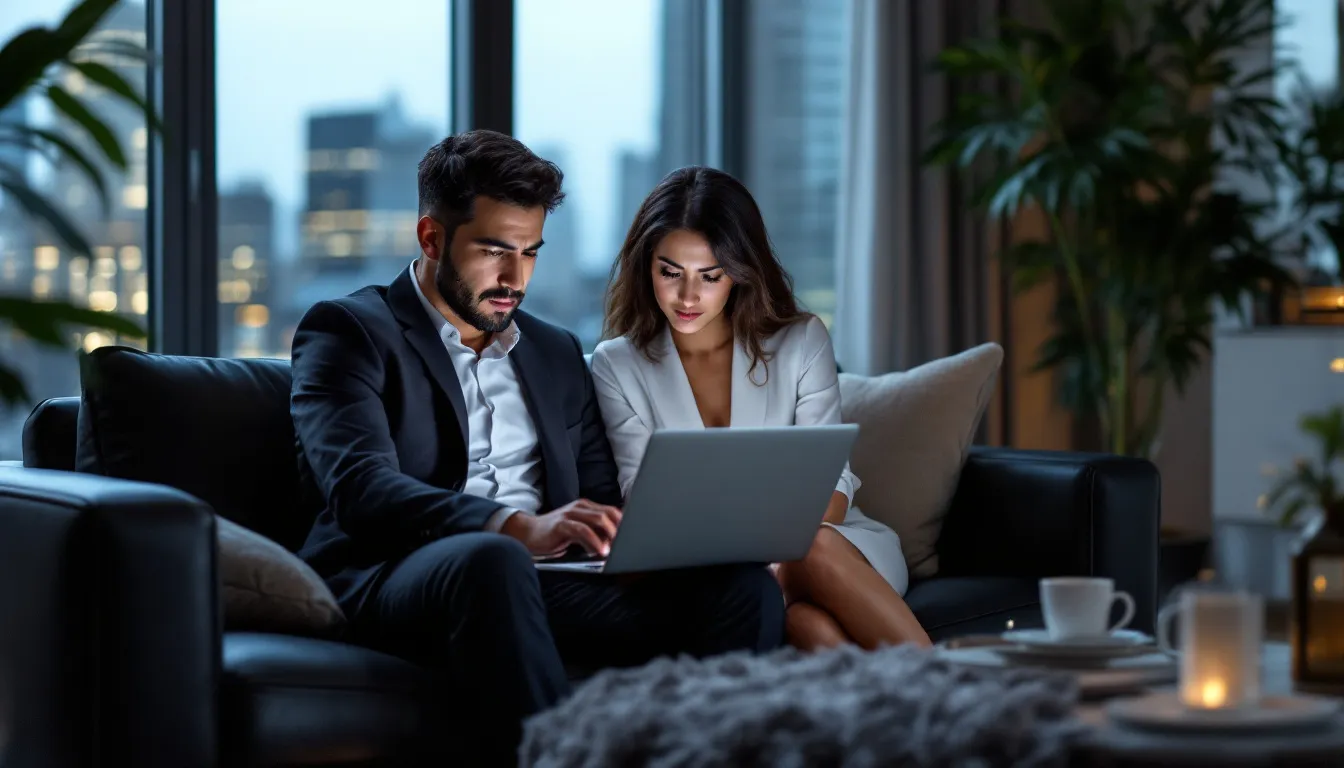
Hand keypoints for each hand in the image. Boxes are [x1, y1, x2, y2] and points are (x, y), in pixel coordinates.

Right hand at [500, 499, 622, 556]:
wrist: (527, 533)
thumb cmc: (555, 535)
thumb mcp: (578, 531)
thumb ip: (594, 533)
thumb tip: (615, 544)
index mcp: (586, 507)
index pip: (612, 511)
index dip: (624, 525)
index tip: (632, 539)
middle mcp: (580, 507)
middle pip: (609, 514)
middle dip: (620, 531)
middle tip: (626, 546)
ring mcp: (570, 513)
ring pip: (598, 519)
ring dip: (609, 535)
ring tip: (613, 550)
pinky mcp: (561, 524)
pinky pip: (582, 530)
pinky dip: (593, 541)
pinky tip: (598, 551)